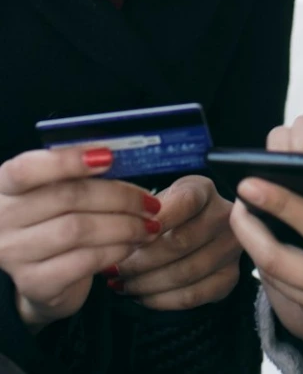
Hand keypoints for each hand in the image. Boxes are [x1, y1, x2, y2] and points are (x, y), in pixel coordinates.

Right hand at [0, 147, 161, 329]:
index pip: (27, 169)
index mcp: (6, 185)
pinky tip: (131, 245)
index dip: (67, 161)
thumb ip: (78, 172)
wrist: (41, 277)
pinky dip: (115, 250)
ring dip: (124, 226)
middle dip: (118, 197)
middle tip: (149, 202)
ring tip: (148, 225)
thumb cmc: (55, 219)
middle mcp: (3, 219)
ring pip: (78, 230)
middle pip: (67, 198)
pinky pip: (84, 261)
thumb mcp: (56, 190)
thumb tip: (119, 156)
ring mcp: (15, 254)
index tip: (108, 157)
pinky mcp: (35, 284)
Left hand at [113, 175, 240, 310]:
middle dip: (141, 261)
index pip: (185, 203)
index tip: (129, 237)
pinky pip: (193, 296)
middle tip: (115, 270)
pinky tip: (142, 296)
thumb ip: (143, 211)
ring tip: (123, 285)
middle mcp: (224, 216)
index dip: (157, 221)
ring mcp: (230, 248)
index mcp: (204, 189)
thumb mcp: (159, 199)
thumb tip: (118, 232)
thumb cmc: (170, 213)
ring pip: (185, 273)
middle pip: (181, 242)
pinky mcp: (229, 277)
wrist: (198, 227)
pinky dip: (162, 300)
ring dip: (147, 283)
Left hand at [230, 116, 302, 354]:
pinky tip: (267, 249)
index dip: (281, 202)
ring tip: (245, 220)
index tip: (252, 182)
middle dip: (250, 232)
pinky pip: (294, 300)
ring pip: (282, 285)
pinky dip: (275, 274)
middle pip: (284, 264)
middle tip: (235, 203)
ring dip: (256, 252)